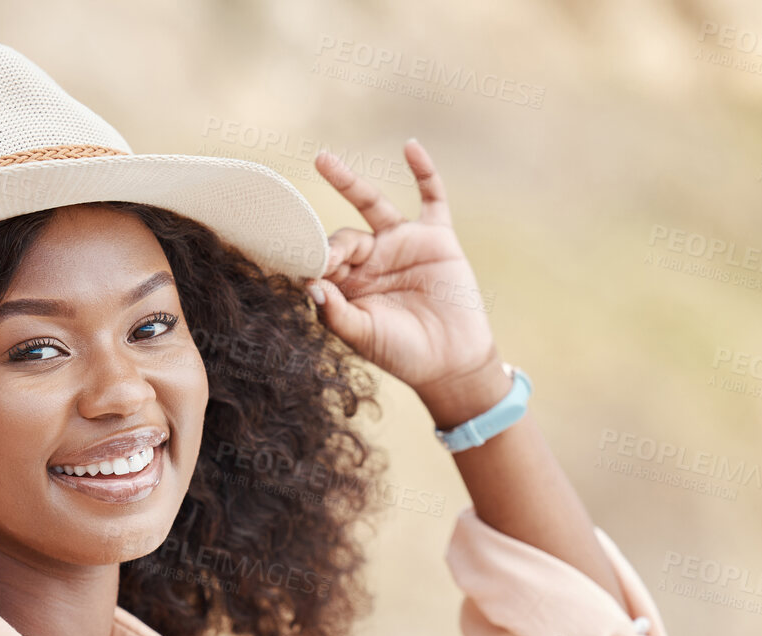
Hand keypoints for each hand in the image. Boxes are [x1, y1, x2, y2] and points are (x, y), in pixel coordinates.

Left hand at [307, 139, 501, 407]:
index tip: (310, 271)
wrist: (452, 362)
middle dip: (334, 246)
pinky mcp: (436, 238)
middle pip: (343, 236)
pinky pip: (431, 197)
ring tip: (322, 160)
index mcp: (349, 283)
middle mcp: (371, 259)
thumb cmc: (402, 353)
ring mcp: (402, 244)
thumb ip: (335, 313)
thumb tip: (310, 284)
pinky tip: (410, 147)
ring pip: (372, 205)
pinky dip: (423, 171)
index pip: (322, 261)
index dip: (313, 262)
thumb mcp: (363, 336)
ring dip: (347, 182)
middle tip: (330, 258)